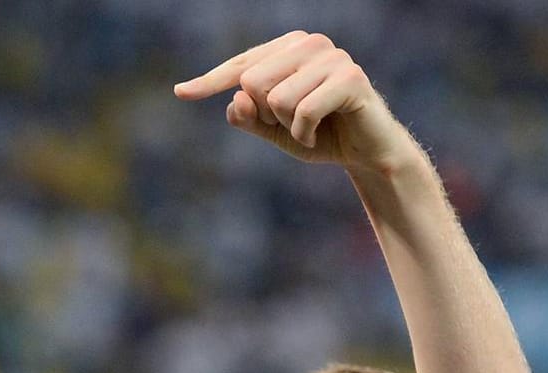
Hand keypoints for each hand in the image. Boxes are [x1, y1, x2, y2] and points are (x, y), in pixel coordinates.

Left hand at [174, 31, 421, 174]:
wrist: (366, 153)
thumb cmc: (318, 135)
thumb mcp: (273, 130)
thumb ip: (248, 117)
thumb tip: (234, 101)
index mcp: (288, 48)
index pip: (240, 64)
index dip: (209, 81)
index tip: (181, 92)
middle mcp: (308, 44)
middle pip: (252, 82)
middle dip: (266, 115)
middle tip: (292, 124)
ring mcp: (332, 57)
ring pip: (275, 99)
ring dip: (287, 126)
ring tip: (309, 127)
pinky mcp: (350, 77)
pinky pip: (302, 111)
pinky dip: (304, 134)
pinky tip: (319, 135)